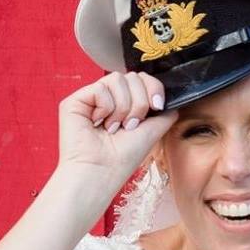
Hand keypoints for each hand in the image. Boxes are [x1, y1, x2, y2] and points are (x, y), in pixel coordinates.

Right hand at [54, 71, 177, 208]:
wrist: (101, 173)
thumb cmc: (122, 159)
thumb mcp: (152, 132)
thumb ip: (165, 114)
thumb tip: (174, 100)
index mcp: (125, 104)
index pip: (142, 79)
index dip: (153, 87)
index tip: (156, 106)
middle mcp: (108, 98)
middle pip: (132, 76)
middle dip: (138, 103)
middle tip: (129, 126)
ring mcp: (91, 98)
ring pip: (117, 79)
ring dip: (122, 107)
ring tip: (113, 128)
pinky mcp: (75, 101)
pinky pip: (100, 88)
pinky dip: (105, 108)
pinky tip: (98, 124)